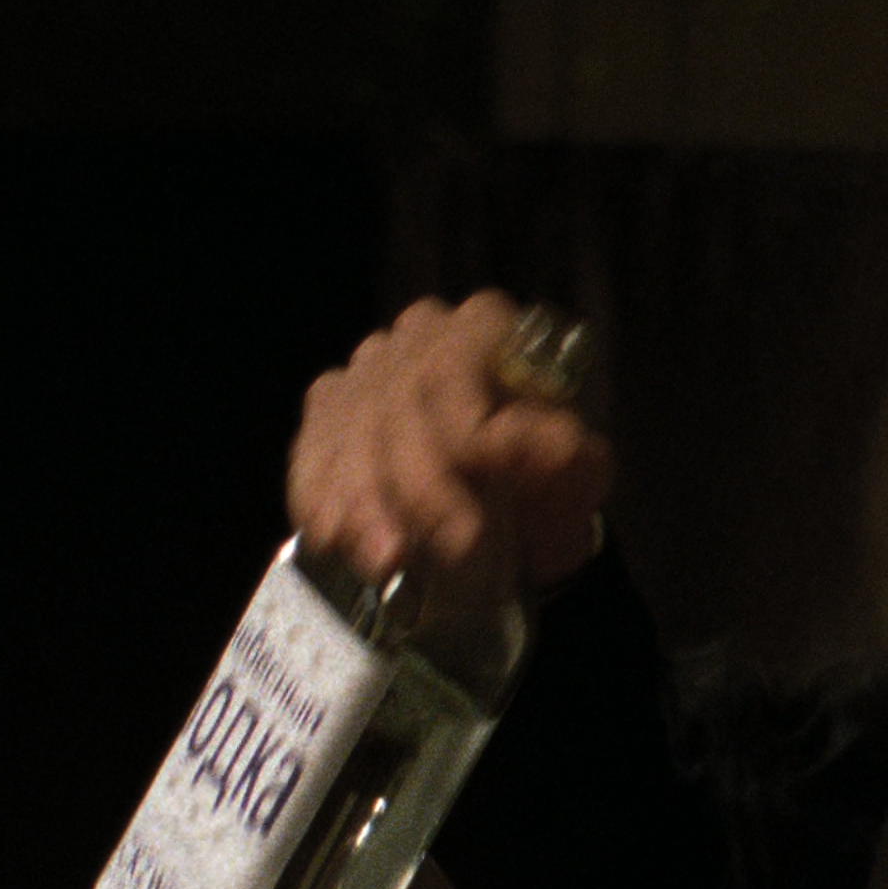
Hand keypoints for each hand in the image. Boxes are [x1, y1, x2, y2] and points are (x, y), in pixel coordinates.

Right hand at [287, 291, 613, 589]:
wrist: (513, 519)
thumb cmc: (547, 483)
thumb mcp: (577, 472)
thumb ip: (563, 453)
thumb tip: (541, 444)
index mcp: (486, 327)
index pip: (454, 365)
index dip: (458, 432)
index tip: (478, 489)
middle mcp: (420, 333)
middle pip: (399, 400)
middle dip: (419, 486)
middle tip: (449, 548)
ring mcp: (368, 369)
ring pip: (350, 429)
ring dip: (364, 502)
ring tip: (386, 561)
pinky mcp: (329, 411)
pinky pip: (310, 449)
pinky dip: (319, 497)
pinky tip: (332, 537)